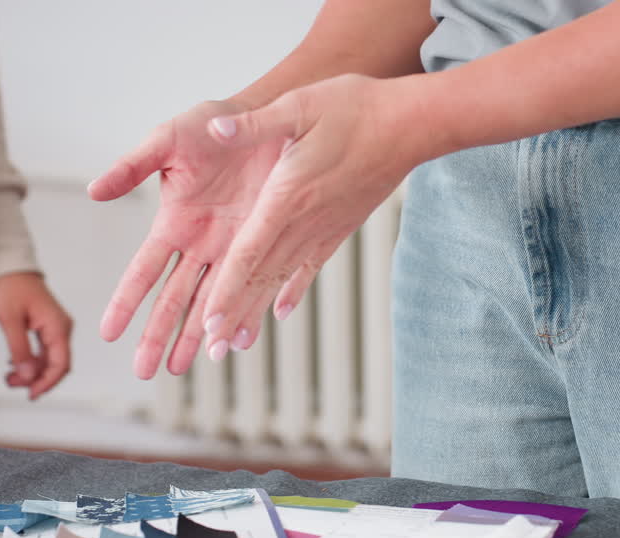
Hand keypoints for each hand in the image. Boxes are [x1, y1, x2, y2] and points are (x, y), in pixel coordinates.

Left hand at [0, 272, 72, 399]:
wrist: (12, 270)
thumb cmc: (12, 288)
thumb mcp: (10, 321)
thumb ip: (19, 350)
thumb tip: (27, 376)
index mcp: (58, 326)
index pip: (61, 364)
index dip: (47, 382)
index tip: (32, 394)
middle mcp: (62, 329)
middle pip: (57, 365)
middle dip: (37, 379)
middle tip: (13, 384)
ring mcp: (57, 329)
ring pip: (51, 361)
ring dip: (33, 372)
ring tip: (10, 377)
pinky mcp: (50, 329)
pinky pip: (46, 352)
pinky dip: (32, 362)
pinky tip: (16, 365)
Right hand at [87, 99, 283, 378]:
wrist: (265, 117)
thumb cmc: (211, 124)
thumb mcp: (166, 140)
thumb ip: (131, 167)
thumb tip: (93, 191)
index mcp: (173, 223)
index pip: (143, 272)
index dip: (125, 302)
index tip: (107, 334)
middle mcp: (201, 244)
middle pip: (174, 299)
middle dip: (156, 336)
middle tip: (143, 372)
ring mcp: (233, 249)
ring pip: (210, 303)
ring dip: (196, 337)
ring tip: (180, 370)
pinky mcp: (264, 246)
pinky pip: (255, 287)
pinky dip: (245, 315)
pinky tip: (235, 342)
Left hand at [196, 74, 427, 360]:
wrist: (411, 125)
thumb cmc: (357, 107)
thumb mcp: (300, 105)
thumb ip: (255, 123)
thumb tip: (215, 129)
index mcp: (288, 194)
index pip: (250, 251)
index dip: (227, 288)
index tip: (209, 321)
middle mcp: (304, 221)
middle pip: (261, 276)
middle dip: (234, 314)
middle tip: (211, 351)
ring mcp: (324, 228)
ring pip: (282, 278)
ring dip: (257, 310)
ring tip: (236, 342)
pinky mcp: (339, 226)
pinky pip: (310, 266)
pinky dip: (293, 289)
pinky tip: (281, 311)